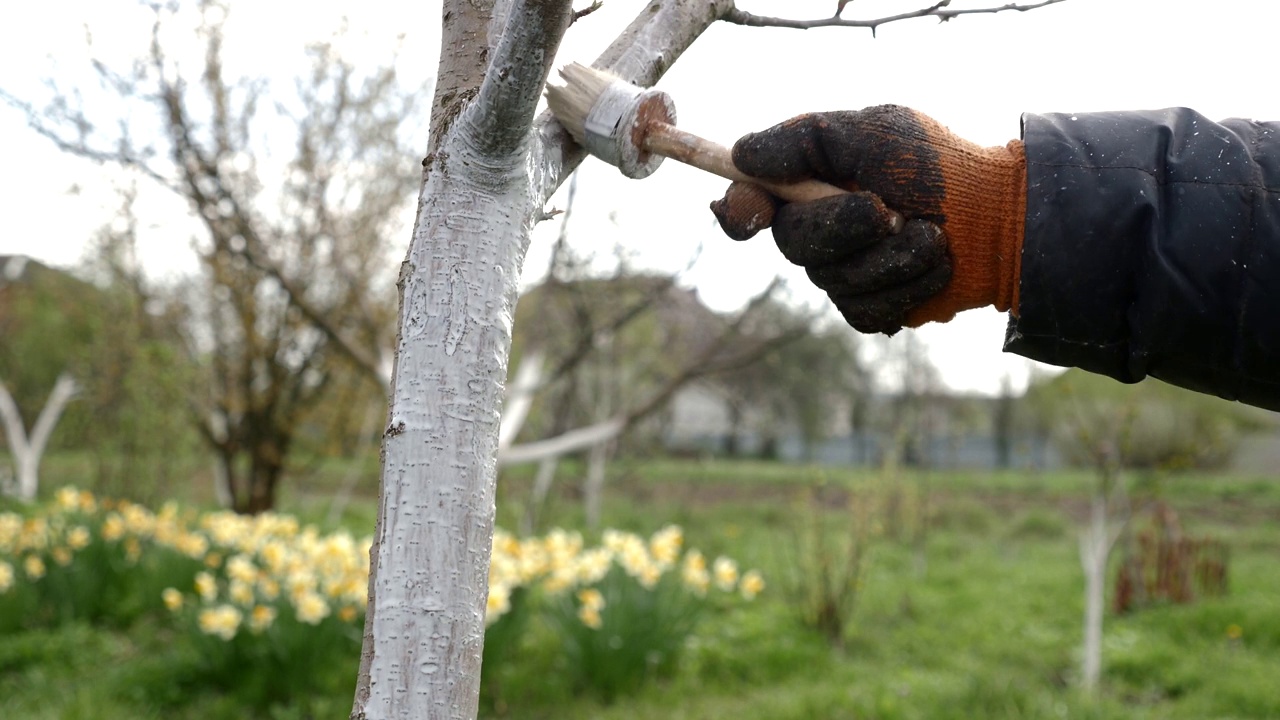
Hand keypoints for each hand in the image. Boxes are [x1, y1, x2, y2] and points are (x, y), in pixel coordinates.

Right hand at [711, 105, 1025, 333]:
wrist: (1000, 216)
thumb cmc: (938, 165)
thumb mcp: (873, 132)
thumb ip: (804, 139)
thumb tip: (742, 155)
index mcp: (807, 183)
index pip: (748, 202)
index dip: (738, 210)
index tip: (751, 213)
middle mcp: (815, 229)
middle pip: (794, 244)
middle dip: (844, 227)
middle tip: (891, 211)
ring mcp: (840, 273)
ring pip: (835, 281)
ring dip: (891, 257)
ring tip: (932, 235)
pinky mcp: (869, 306)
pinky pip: (865, 310)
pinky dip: (906, 286)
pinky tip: (934, 266)